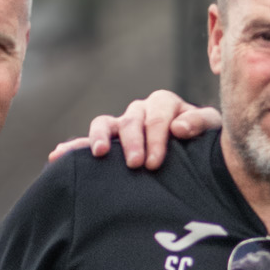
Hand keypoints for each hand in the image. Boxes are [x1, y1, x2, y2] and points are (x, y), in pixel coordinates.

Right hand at [48, 91, 219, 165]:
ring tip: (98, 154)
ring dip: (100, 137)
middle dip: (132, 141)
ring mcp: (123, 127)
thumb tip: (178, 128)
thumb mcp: (211, 131)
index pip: (157, 114)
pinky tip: (57, 156)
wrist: (199, 160)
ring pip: (106, 124)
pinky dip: (75, 148)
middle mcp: (141, 112)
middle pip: (131, 119)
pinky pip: (89, 143)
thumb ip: (200, 123)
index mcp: (165, 105)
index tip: (154, 162)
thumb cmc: (205, 144)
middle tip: (135, 164)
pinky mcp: (111, 144)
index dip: (155, 136)